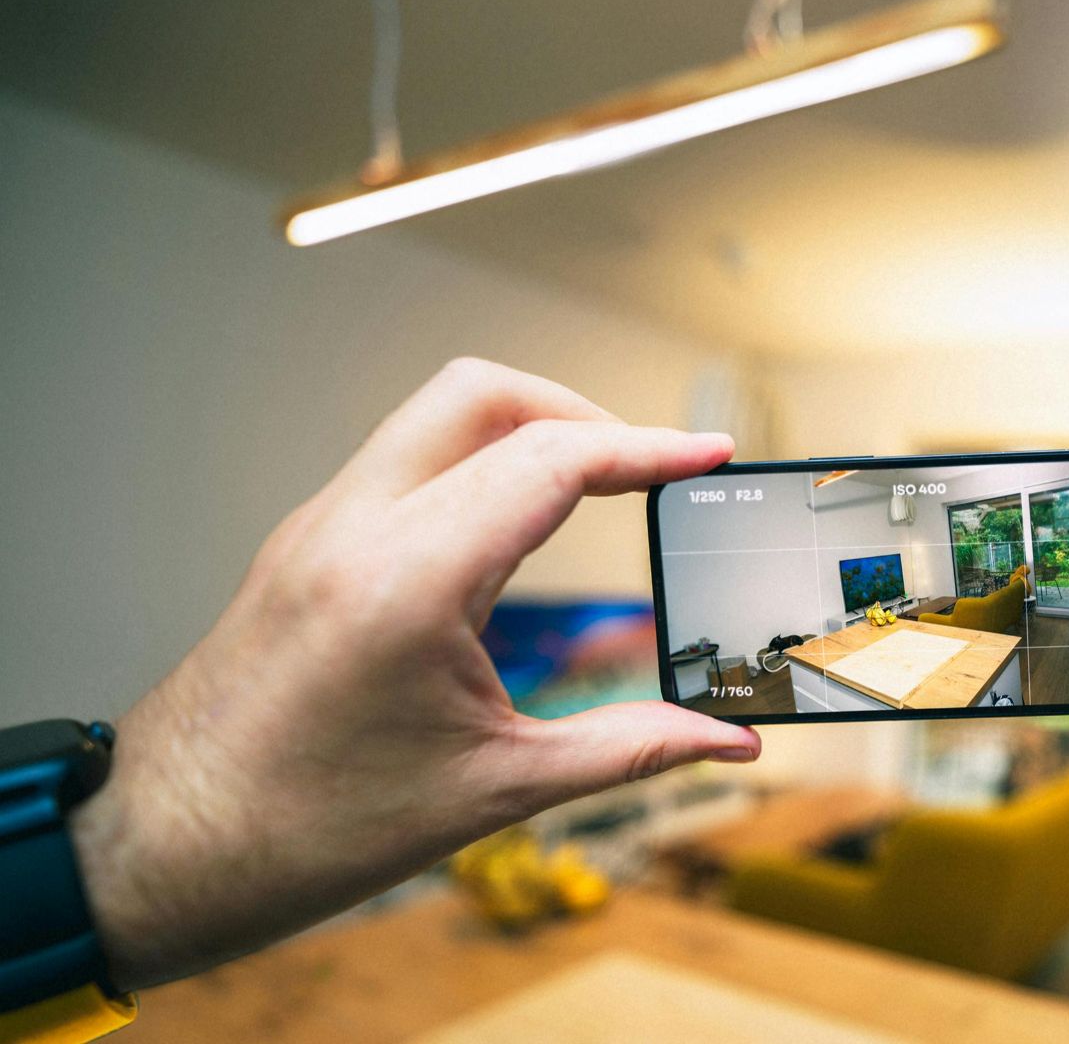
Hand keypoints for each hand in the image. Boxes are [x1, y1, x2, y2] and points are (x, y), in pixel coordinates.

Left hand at [68, 358, 761, 989]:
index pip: (548, 460)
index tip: (709, 454)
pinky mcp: (303, 546)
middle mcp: (352, 529)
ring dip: (523, 432)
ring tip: (594, 492)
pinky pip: (402, 464)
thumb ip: (630, 749)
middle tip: (646, 468)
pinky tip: (513, 533)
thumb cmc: (306, 830)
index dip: (647, 448)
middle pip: (483, 393)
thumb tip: (730, 740)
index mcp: (404, 580)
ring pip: (435, 416)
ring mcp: (318, 529)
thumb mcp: (495, 790)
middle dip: (581, 412)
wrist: (162, 851)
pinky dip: (473, 469)